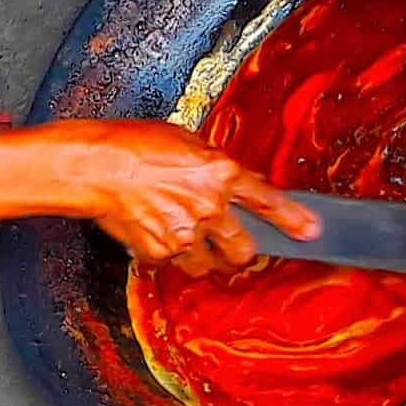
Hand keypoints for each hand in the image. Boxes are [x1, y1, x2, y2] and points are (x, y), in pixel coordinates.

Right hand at [69, 120, 316, 270]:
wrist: (94, 166)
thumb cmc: (133, 144)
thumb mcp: (185, 141)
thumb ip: (212, 165)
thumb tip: (228, 182)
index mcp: (220, 173)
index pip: (269, 201)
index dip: (293, 219)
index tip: (311, 232)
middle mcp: (209, 206)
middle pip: (243, 249)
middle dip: (239, 250)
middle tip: (228, 243)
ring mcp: (185, 234)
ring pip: (208, 264)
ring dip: (202, 255)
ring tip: (182, 236)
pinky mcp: (159, 252)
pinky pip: (171, 263)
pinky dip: (165, 253)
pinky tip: (151, 231)